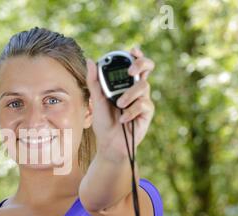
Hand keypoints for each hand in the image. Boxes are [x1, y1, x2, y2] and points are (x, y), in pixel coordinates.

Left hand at [86, 47, 154, 162]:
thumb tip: (89, 60)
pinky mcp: (147, 111)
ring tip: (119, 105)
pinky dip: (131, 111)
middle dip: (141, 64)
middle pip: (147, 68)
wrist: (109, 143)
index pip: (133, 63)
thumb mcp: (96, 100)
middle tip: (131, 71)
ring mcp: (143, 99)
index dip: (136, 54)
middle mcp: (135, 88)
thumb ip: (94, 81)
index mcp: (123, 83)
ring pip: (143, 86)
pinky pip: (143, 104)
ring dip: (129, 95)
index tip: (132, 51)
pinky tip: (123, 119)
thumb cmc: (103, 122)